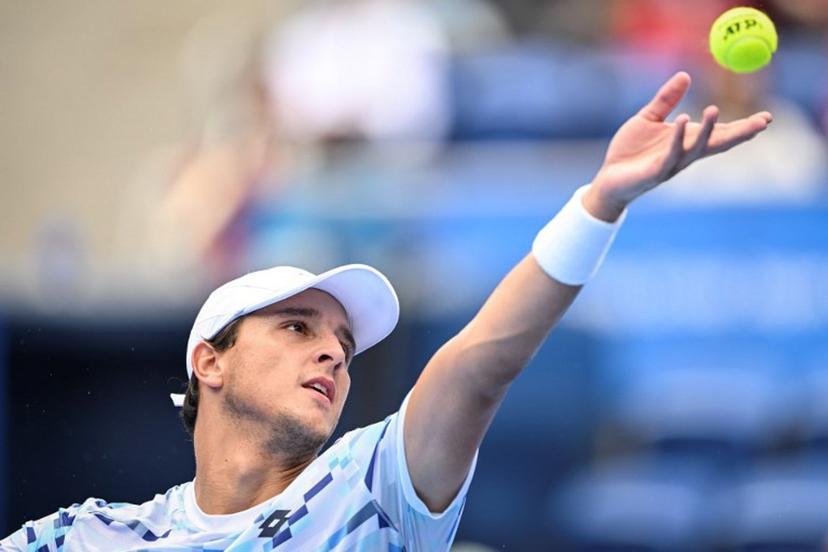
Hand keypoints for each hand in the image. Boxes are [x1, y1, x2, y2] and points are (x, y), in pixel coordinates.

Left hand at [583, 71, 772, 220]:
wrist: (609, 179)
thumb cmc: (630, 152)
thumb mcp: (648, 119)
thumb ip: (666, 99)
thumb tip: (685, 75)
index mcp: (687, 141)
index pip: (720, 133)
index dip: (742, 126)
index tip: (767, 117)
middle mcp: (685, 154)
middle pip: (718, 143)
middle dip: (740, 133)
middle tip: (763, 122)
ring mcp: (672, 164)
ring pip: (696, 148)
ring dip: (707, 130)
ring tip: (715, 108)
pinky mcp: (656, 171)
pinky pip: (670, 153)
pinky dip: (677, 137)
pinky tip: (683, 120)